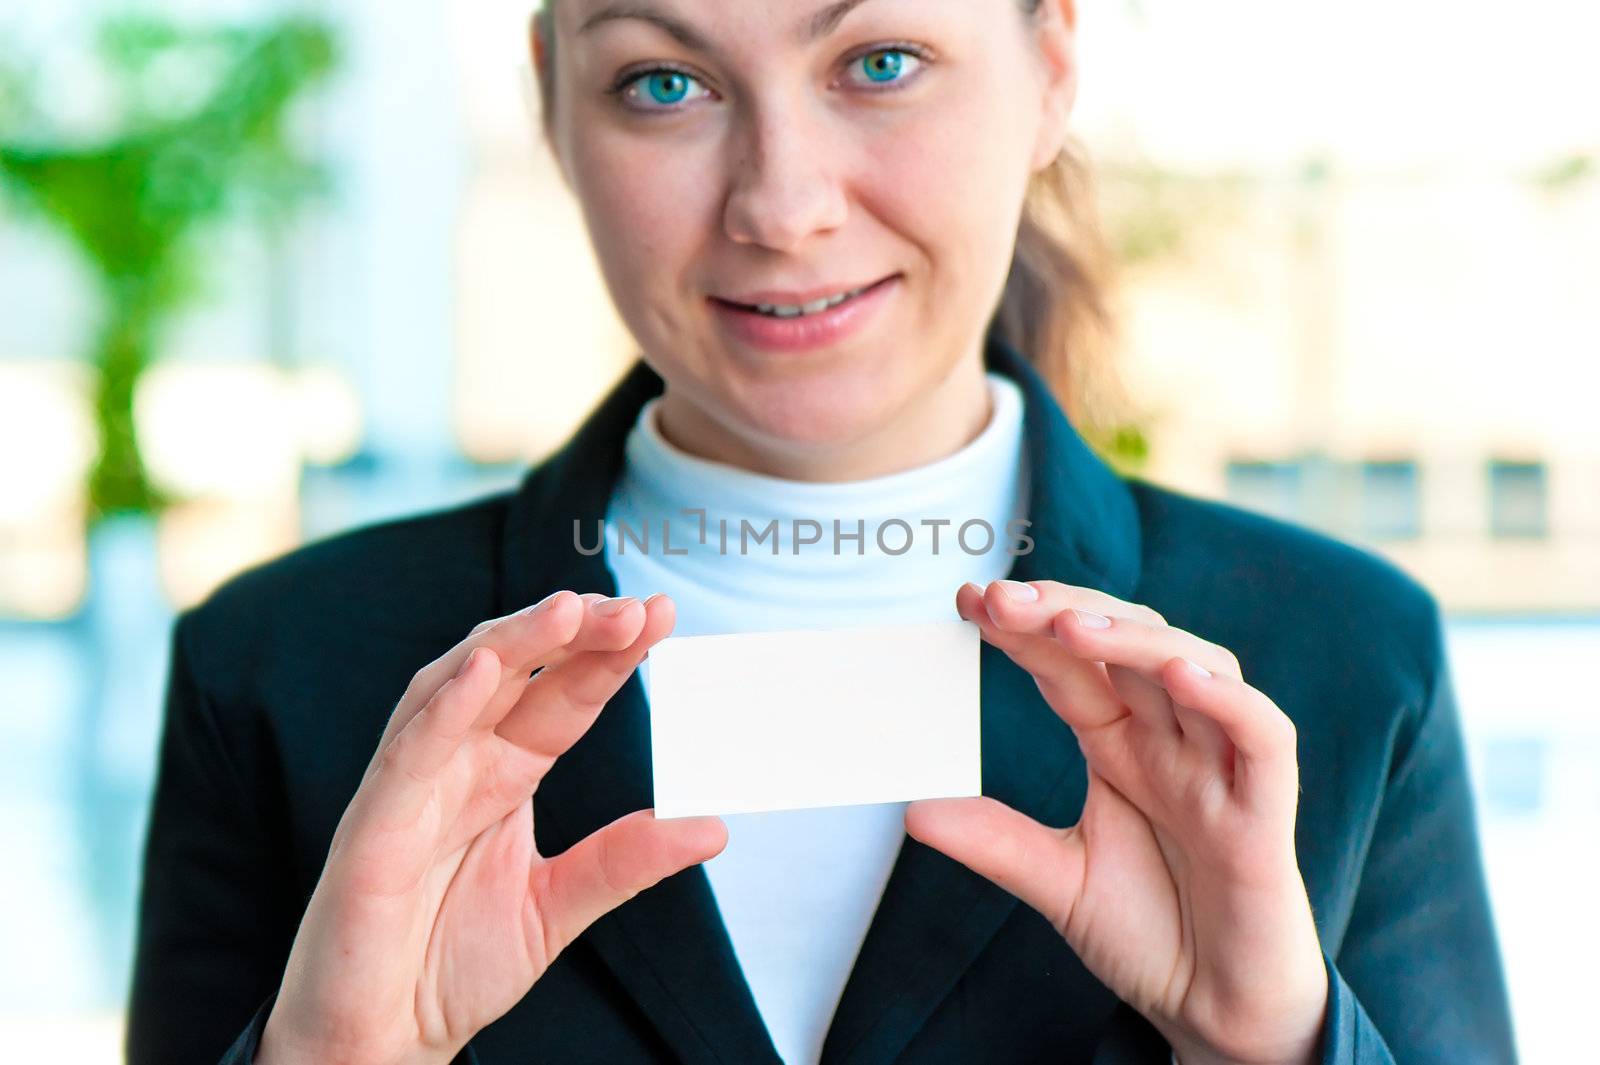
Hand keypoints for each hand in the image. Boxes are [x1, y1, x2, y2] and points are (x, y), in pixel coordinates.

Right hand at [257, 591, 724, 1064]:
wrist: (381, 1041)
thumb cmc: (449, 966)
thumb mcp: (559, 907)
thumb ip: (626, 860)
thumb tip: (715, 827)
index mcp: (504, 772)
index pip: (564, 694)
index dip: (609, 654)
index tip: (662, 617)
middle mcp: (459, 762)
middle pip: (517, 672)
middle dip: (574, 632)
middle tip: (635, 609)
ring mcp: (413, 786)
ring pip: (457, 687)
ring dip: (512, 643)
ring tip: (568, 611)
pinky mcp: (373, 826)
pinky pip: (408, 753)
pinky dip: (444, 708)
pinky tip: (484, 671)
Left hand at [905, 580, 1327, 1064]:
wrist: (1214, 1012)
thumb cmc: (1152, 933)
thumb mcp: (1056, 880)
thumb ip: (995, 841)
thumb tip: (912, 810)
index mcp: (1121, 745)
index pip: (1072, 664)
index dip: (1025, 628)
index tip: (968, 601)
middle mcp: (1171, 741)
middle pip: (1128, 645)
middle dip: (1066, 611)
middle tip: (1001, 599)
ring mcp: (1219, 769)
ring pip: (1196, 667)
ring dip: (1135, 638)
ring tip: (1069, 623)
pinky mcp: (1264, 813)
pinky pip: (1261, 736)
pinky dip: (1226, 699)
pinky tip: (1176, 675)